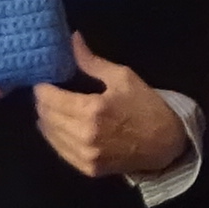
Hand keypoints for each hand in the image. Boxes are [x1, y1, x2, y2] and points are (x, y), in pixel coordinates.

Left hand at [35, 33, 187, 181]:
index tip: (44, 80)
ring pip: (49, 134)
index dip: (42, 87)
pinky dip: (55, 137)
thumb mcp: (123, 77)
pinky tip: (60, 127)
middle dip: (42, 102)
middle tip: (48, 92)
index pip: (49, 98)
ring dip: (46, 119)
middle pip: (45, 116)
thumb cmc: (146, 106)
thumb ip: (92, 61)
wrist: (166, 143)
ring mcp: (85, 155)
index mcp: (92, 110)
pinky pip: (59, 151)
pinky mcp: (88, 168)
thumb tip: (72, 39)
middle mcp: (84, 135)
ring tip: (52, 108)